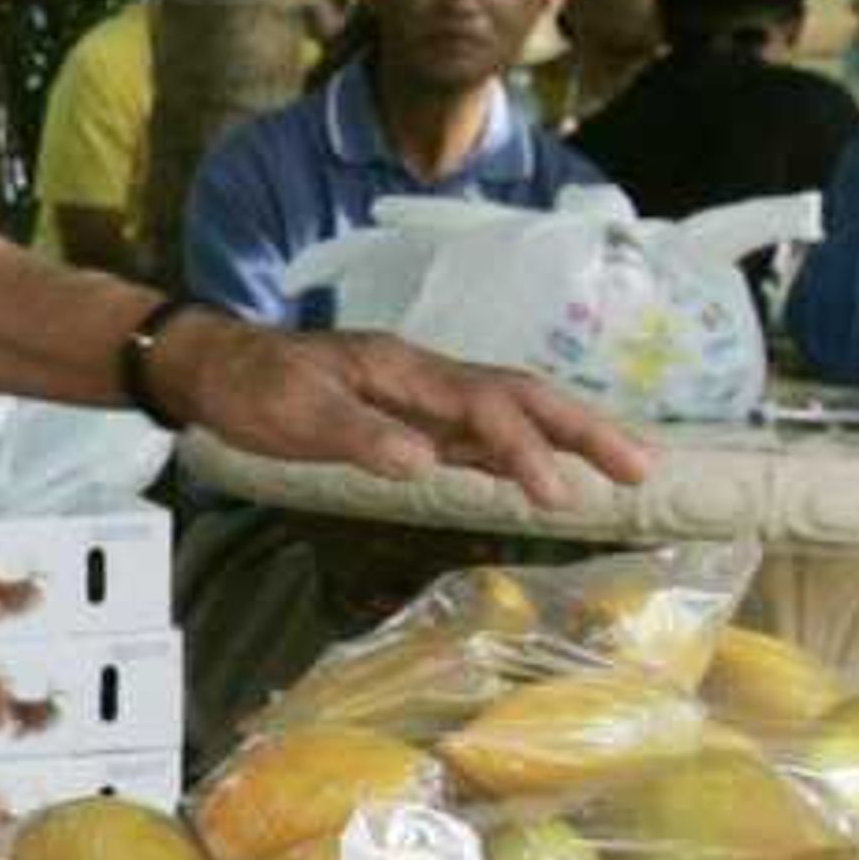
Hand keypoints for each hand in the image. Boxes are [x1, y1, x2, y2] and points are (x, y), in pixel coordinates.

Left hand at [156, 310, 657, 501]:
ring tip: (622, 471)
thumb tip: (423, 463)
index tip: (556, 493)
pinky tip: (542, 477)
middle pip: (521, 396)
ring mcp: (422, 398)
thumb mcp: (293, 412)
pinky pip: (478, 433)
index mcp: (405, 370)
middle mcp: (426, 378)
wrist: (216, 366)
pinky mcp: (409, 419)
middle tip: (641, 469)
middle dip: (584, 430)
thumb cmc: (252, 387)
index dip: (525, 448)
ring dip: (565, 439)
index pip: (484, 405)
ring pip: (509, 413)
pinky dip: (518, 452)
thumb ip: (359, 434)